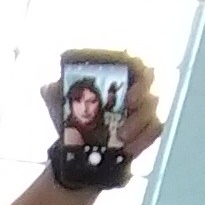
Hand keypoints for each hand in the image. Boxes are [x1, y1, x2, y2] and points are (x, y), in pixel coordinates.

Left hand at [40, 54, 161, 161]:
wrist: (77, 148)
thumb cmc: (72, 115)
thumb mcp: (59, 102)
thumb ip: (54, 92)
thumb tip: (49, 87)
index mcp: (112, 71)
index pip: (129, 56)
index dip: (131, 59)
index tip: (127, 66)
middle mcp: (132, 83)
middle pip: (149, 75)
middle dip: (143, 87)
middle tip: (130, 101)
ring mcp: (142, 105)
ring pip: (152, 103)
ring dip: (139, 120)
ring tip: (122, 136)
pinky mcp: (147, 127)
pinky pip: (155, 127)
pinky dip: (143, 138)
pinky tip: (129, 148)